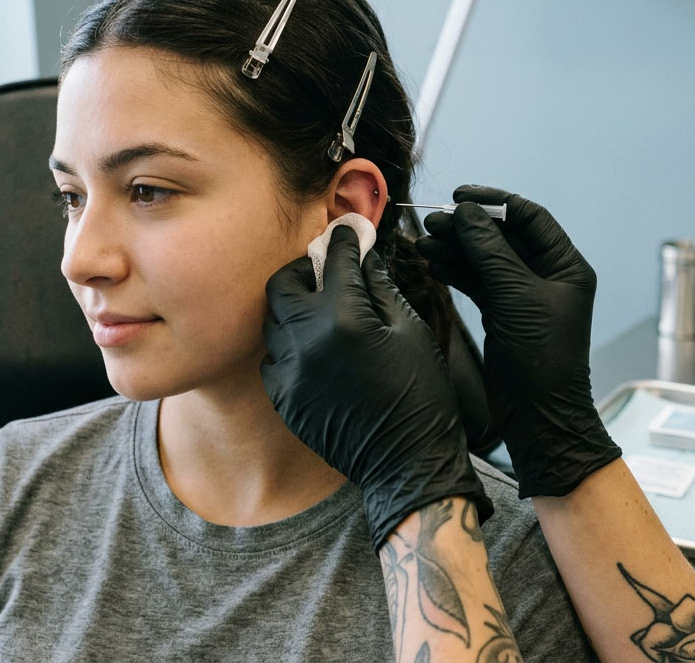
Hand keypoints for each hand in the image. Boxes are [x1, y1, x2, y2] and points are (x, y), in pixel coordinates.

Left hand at [262, 225, 492, 550]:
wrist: (406, 462)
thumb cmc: (420, 395)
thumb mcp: (411, 331)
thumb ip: (380, 288)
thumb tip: (365, 256)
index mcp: (345, 318)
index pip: (334, 259)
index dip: (343, 240)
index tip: (347, 232)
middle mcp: (307, 340)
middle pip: (283, 283)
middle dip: (303, 270)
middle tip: (324, 272)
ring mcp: (289, 371)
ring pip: (273, 320)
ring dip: (294, 308)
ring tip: (321, 313)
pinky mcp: (282, 397)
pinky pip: (274, 357)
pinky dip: (289, 346)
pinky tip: (315, 351)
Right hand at [417, 185, 619, 496]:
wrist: (539, 418)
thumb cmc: (541, 360)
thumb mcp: (516, 298)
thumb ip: (490, 252)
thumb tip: (467, 212)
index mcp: (565, 266)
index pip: (529, 218)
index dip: (494, 204)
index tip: (459, 196)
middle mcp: (547, 277)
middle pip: (503, 237)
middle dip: (467, 228)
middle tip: (432, 223)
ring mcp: (523, 297)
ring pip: (486, 260)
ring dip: (456, 249)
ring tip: (424, 244)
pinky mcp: (503, 315)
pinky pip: (477, 283)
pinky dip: (455, 272)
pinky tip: (432, 265)